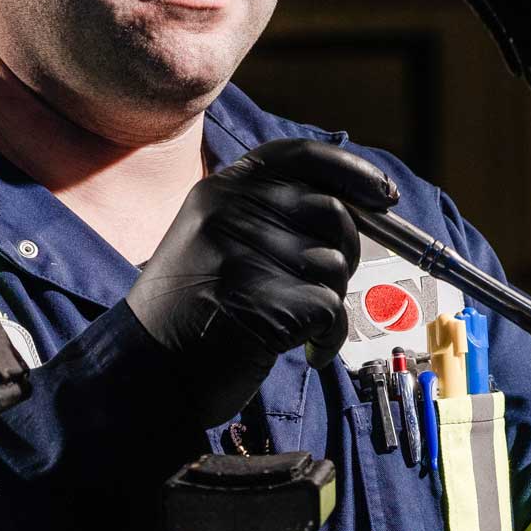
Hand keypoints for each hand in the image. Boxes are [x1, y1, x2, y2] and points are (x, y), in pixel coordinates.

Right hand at [126, 138, 398, 421]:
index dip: (351, 171)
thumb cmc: (188, 316)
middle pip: (332, 212)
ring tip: (296, 325)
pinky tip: (305, 349)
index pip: (301, 156)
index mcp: (219, 191)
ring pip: (334, 265)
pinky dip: (328, 337)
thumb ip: (270, 218)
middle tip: (320, 289)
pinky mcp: (263, 300)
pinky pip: (330, 308)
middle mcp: (230, 213)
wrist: (145, 374)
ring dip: (330, 302)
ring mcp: (244, 255)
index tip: (384, 195)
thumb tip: (355, 211)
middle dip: (344, 254)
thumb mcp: (214, 243)